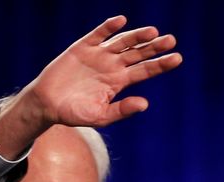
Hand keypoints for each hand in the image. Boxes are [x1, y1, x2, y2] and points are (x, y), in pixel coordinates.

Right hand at [23, 15, 181, 127]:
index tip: (177, 58)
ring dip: (136, 36)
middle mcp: (113, 65)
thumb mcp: (98, 117)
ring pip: (122, 41)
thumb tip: (145, 104)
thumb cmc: (73, 113)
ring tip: (151, 32)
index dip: (161, 64)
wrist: (46, 104)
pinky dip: (108, 27)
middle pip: (139, 52)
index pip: (145, 70)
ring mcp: (98, 55)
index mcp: (119, 81)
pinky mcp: (82, 47)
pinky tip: (120, 21)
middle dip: (154, 46)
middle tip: (170, 41)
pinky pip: (98, 34)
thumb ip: (120, 110)